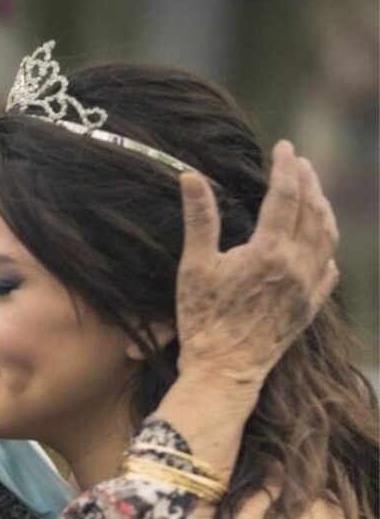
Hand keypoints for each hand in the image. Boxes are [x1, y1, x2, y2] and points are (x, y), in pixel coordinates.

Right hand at [175, 139, 338, 389]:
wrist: (224, 372)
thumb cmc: (203, 321)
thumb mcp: (195, 267)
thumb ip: (199, 219)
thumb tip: (190, 176)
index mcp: (269, 251)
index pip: (285, 194)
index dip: (285, 167)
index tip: (284, 147)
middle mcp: (296, 265)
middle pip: (311, 210)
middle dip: (308, 181)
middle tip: (301, 162)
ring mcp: (307, 289)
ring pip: (326, 237)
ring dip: (323, 209)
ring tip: (315, 194)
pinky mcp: (308, 310)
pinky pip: (329, 272)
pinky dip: (327, 251)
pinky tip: (322, 246)